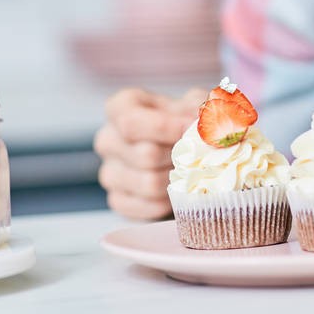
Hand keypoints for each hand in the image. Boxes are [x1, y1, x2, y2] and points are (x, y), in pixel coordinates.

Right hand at [94, 87, 204, 219]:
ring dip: (179, 180)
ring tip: (193, 172)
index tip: (192, 130)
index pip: (131, 122)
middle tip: (201, 155)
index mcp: (121, 108)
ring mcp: (109, 172)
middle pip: (145, 155)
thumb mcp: (194, 106)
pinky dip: (170, 202)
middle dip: (180, 157)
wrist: (182, 151)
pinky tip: (179, 190)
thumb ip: (200, 111)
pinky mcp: (118, 200)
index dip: (166, 128)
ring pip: (149, 183)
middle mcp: (108, 140)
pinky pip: (147, 207)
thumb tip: (205, 127)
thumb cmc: (186, 123)